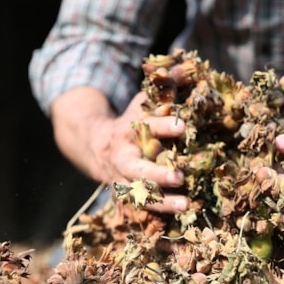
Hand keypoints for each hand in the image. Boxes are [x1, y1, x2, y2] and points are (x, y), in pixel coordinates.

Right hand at [52, 89, 189, 212]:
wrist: (97, 145)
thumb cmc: (132, 122)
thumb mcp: (144, 103)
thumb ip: (164, 88)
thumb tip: (186, 67)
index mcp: (128, 130)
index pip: (146, 126)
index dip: (163, 125)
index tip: (183, 125)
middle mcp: (122, 157)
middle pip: (137, 168)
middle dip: (157, 173)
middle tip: (179, 176)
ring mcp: (122, 180)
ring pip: (139, 194)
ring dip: (162, 201)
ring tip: (187, 204)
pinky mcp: (127, 196)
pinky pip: (142, 209)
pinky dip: (160, 213)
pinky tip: (182, 216)